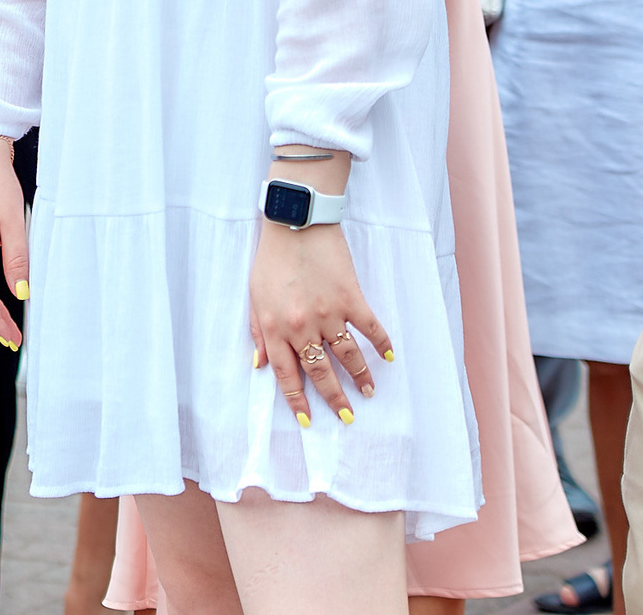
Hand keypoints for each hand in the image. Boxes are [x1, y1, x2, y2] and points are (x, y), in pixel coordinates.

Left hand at [250, 221, 391, 425]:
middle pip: (321, 373)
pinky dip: (381, 345)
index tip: (308, 420)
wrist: (295, 223)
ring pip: (348, 357)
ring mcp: (329, 314)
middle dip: (335, 399)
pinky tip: (387, 358)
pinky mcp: (351, 299)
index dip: (298, 401)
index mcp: (275, 329)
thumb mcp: (254, 297)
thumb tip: (260, 366)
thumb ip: (257, 332)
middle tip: (347, 417)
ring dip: (360, 378)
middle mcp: (302, 328)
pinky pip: (370, 329)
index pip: (287, 376)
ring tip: (368, 392)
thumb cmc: (271, 259)